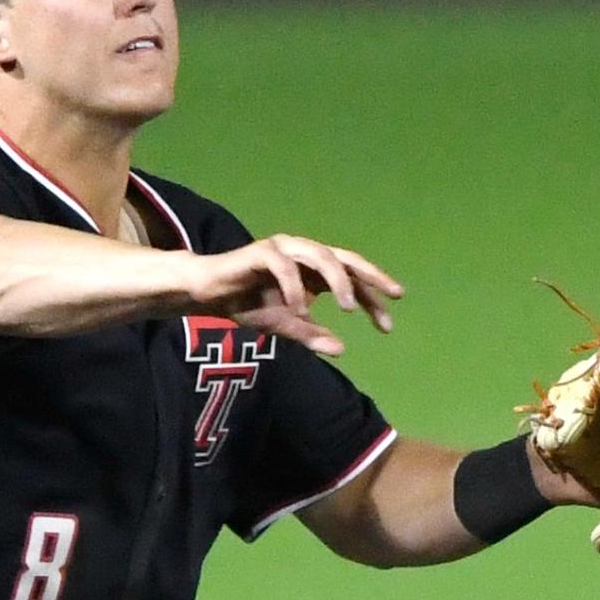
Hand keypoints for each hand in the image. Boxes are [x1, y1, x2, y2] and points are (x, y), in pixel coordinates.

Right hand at [186, 234, 403, 354]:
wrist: (208, 293)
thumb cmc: (246, 304)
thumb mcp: (283, 325)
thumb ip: (310, 334)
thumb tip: (342, 349)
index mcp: (313, 269)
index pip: (351, 278)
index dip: (371, 298)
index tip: (388, 323)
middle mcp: (303, 253)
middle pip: (345, 259)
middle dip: (370, 277)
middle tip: (391, 297)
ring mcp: (283, 249)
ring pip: (320, 256)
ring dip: (337, 280)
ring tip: (347, 307)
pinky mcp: (260, 252)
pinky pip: (284, 266)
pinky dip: (295, 287)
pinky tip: (302, 310)